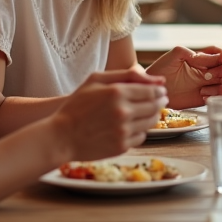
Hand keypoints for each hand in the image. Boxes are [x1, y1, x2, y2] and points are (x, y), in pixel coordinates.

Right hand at [52, 67, 166, 160]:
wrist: (61, 136)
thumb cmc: (76, 105)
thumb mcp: (95, 80)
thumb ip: (126, 75)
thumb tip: (157, 79)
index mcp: (117, 93)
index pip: (152, 91)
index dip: (159, 91)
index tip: (160, 90)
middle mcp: (123, 112)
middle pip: (155, 106)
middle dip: (160, 102)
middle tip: (160, 100)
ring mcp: (123, 131)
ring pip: (151, 122)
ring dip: (153, 116)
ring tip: (146, 112)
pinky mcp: (122, 146)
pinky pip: (141, 137)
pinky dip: (140, 131)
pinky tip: (132, 126)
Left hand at [147, 45, 221, 108]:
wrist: (154, 88)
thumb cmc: (162, 68)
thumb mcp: (176, 55)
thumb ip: (192, 53)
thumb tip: (208, 57)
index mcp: (201, 59)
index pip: (220, 55)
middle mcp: (206, 71)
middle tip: (219, 73)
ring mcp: (206, 84)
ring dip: (219, 85)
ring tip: (203, 89)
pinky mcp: (203, 98)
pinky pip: (217, 97)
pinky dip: (216, 96)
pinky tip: (204, 96)